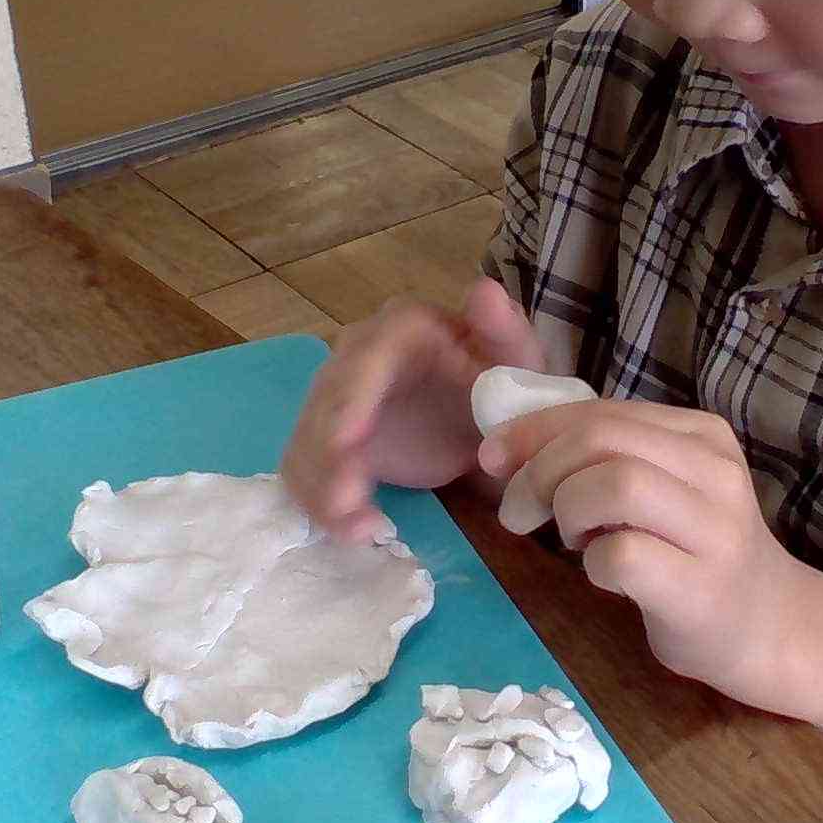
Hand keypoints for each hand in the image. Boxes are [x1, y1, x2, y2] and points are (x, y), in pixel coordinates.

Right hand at [281, 277, 542, 543]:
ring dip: (322, 487)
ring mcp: (337, 400)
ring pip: (308, 441)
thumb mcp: (515, 360)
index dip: (350, 398)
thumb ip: (503, 329)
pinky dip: (320, 503)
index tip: (345, 439)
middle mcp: (355, 356)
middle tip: (343, 501)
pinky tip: (354, 531)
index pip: (366, 357)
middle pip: (325, 403)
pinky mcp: (329, 441)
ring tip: (356, 530)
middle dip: (328, 456)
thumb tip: (484, 290)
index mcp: (401, 329)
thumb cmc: (503, 383)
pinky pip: (307, 469)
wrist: (488, 419)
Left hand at [477, 400, 811, 710]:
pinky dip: (593, 563)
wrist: (767, 628)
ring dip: (568, 510)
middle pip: (602, 439)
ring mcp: (715, 530)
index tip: (493, 456)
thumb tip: (507, 444)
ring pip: (615, 484)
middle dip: (539, 470)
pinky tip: (604, 574)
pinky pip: (622, 556)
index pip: (603, 411)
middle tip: (517, 511)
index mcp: (702, 435)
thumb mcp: (662, 488)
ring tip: (573, 539)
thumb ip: (606, 457)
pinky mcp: (701, 588)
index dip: (535, 429)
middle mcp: (716, 471)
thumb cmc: (695, 555)